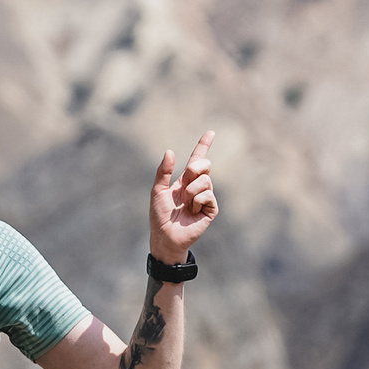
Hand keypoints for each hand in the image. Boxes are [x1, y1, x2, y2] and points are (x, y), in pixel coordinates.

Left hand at [150, 131, 216, 263]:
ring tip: (185, 203)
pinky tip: (192, 209)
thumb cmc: (159, 215)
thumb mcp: (157, 190)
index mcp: (185, 181)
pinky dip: (197, 200)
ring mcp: (205, 198)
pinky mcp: (211, 209)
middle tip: (185, 181)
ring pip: (206, 180)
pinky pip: (208, 194)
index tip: (210, 132)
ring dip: (192, 190)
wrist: (165, 236)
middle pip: (205, 165)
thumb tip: (169, 151)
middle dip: (195, 168)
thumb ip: (163, 172)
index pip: (197, 160)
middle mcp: (197, 187)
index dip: (203, 145)